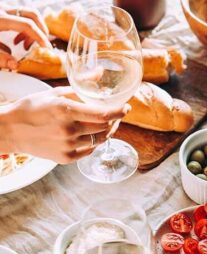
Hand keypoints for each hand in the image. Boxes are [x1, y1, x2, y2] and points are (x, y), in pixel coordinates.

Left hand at [0, 7, 50, 68]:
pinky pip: (19, 16)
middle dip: (42, 30)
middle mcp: (3, 10)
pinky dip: (24, 28)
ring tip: (27, 46)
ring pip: (27, 15)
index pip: (28, 25)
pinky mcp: (1, 11)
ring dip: (33, 30)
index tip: (46, 49)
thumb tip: (15, 65)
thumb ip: (0, 58)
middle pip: (32, 14)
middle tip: (42, 46)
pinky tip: (18, 40)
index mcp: (0, 19)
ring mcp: (2, 8)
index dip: (39, 37)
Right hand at [0, 87, 129, 163]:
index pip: (103, 114)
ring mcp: (67, 146)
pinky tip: (90, 136)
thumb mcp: (55, 93)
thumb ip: (80, 86)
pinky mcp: (65, 158)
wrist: (11, 130)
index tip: (126, 108)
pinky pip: (89, 151)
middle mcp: (68, 130)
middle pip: (104, 128)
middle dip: (114, 121)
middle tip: (115, 115)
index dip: (119, 111)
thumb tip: (100, 73)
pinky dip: (94, 143)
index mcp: (66, 110)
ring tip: (104, 125)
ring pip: (99, 140)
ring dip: (105, 132)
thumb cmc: (32, 108)